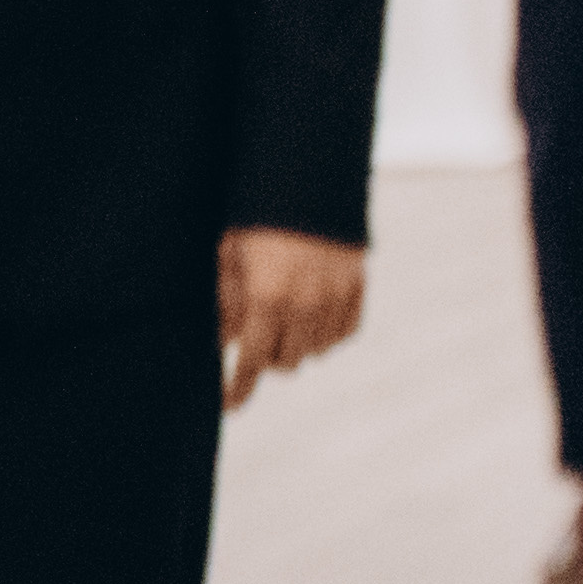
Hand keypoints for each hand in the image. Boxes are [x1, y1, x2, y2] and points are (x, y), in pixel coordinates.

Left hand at [217, 226, 366, 408]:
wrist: (310, 178)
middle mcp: (306, 304)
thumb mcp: (229, 255)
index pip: (251, 360)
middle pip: (287, 362)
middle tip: (256, 343)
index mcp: (268, 298)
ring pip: (317, 351)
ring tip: (284, 328)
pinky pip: (345, 332)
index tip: (231, 405)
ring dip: (298, 346)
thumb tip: (224, 341)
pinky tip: (313, 322)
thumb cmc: (259, 215)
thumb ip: (227, 303)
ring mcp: (336, 296)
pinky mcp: (357, 285)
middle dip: (267, 358)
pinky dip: (328, 334)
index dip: (239, 387)